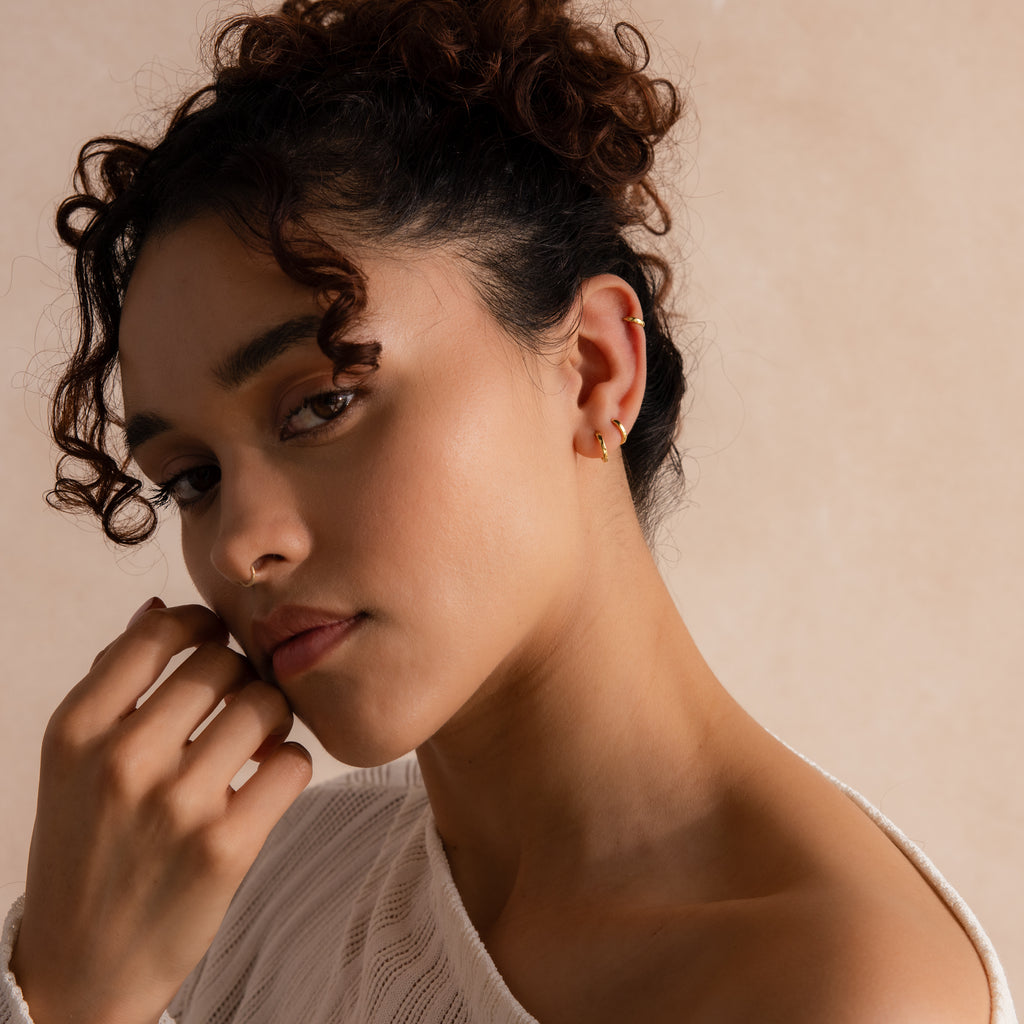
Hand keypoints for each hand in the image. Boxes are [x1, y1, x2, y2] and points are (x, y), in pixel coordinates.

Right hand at [11, 599, 312, 1023]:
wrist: (82, 967)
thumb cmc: (85, 848)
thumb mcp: (72, 762)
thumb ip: (113, 681)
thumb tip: (160, 608)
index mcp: (76, 730)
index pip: (160, 631)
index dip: (201, 624)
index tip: (214, 641)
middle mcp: (122, 760)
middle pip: (223, 663)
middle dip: (242, 676)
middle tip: (239, 705)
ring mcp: (176, 805)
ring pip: (265, 705)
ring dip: (272, 718)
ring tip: (257, 743)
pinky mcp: (225, 847)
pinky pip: (293, 763)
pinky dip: (290, 765)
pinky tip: (267, 781)